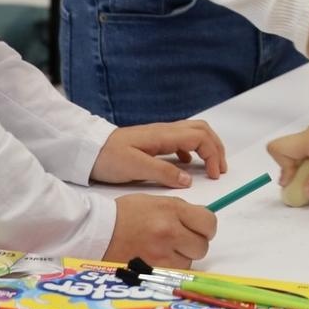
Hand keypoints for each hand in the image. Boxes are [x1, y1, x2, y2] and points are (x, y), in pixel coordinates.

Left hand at [91, 120, 227, 187]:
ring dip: (207, 147)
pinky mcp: (153, 142)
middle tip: (220, 169)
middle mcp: (165, 131)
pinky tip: (187, 165)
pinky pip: (181, 140)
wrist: (87, 150)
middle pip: (202, 130)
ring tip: (211, 167)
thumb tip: (189, 179)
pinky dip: (192, 150)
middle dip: (216, 147)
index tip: (215, 175)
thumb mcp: (135, 168)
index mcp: (164, 135)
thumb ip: (163, 173)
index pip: (201, 137)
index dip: (213, 154)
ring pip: (193, 133)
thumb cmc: (109, 158)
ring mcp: (160, 135)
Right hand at [102, 193, 216, 268]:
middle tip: (181, 240)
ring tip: (164, 249)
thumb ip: (180, 211)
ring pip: (189, 262)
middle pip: (202, 246)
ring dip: (181, 258)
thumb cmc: (125, 213)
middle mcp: (170, 232)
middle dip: (194, 244)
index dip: (206, 227)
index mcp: (172, 210)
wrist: (97, 230)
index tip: (199, 228)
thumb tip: (200, 222)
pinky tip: (156, 259)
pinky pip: (173, 273)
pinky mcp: (152, 271)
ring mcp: (161, 254)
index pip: (209, 223)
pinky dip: (169, 268)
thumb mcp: (156, 201)